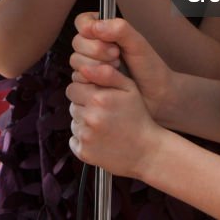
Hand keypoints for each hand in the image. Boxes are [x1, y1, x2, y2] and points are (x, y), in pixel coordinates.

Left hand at [66, 58, 162, 177]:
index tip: (97, 97)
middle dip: (84, 107)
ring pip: (74, 123)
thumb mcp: (129, 89)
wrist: (147, 151)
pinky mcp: (84, 152)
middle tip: (103, 113)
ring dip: (84, 123)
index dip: (84, 91)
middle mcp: (90, 117)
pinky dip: (84, 140)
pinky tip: (101, 139)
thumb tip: (83, 67)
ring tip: (104, 126)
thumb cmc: (138, 117)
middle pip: (72, 106)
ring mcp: (86, 137)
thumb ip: (106, 73)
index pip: (73, 88)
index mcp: (98, 99)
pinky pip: (74, 140)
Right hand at [70, 13, 171, 120]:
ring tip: (116, 69)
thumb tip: (93, 26)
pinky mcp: (89, 82)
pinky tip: (108, 82)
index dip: (88, 29)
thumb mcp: (137, 43)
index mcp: (104, 31)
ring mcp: (90, 65)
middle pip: (77, 42)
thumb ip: (119, 29)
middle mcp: (94, 46)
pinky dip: (92, 79)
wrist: (156, 95)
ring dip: (96, 65)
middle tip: (117, 56)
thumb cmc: (149, 67)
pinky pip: (78, 78)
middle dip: (96, 50)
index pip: (82, 22)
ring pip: (76, 60)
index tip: (107, 39)